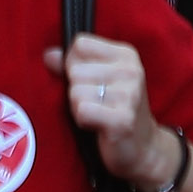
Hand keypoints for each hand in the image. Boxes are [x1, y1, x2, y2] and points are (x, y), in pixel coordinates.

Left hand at [44, 31, 171, 185]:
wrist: (143, 147)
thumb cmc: (115, 109)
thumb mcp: (98, 79)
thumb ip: (72, 64)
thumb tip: (48, 55)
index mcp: (125, 54)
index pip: (80, 44)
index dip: (73, 64)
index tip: (87, 80)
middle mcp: (131, 70)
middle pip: (74, 70)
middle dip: (76, 90)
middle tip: (95, 103)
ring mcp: (129, 95)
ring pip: (75, 92)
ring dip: (78, 108)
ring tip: (96, 114)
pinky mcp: (122, 120)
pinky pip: (82, 111)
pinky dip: (83, 121)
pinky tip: (97, 125)